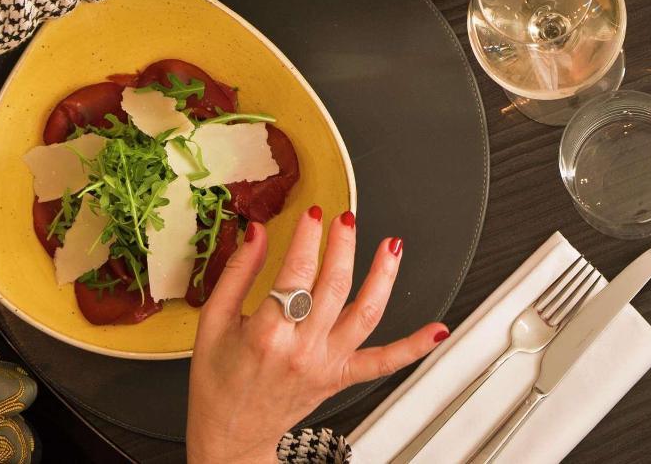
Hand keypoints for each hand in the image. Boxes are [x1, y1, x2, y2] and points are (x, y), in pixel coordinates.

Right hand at [187, 208, 443, 463]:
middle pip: (335, 287)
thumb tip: (255, 232)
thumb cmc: (219, 382)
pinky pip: (384, 362)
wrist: (232, 434)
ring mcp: (326, 364)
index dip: (308, 238)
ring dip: (383, 277)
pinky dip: (414, 347)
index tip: (312, 214)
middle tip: (344, 219)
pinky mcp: (341, 377)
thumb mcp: (212, 324)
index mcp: (266, 335)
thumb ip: (236, 274)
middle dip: (343, 246)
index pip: (296, 275)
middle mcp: (301, 349)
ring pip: (366, 314)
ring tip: (391, 246)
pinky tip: (437, 330)